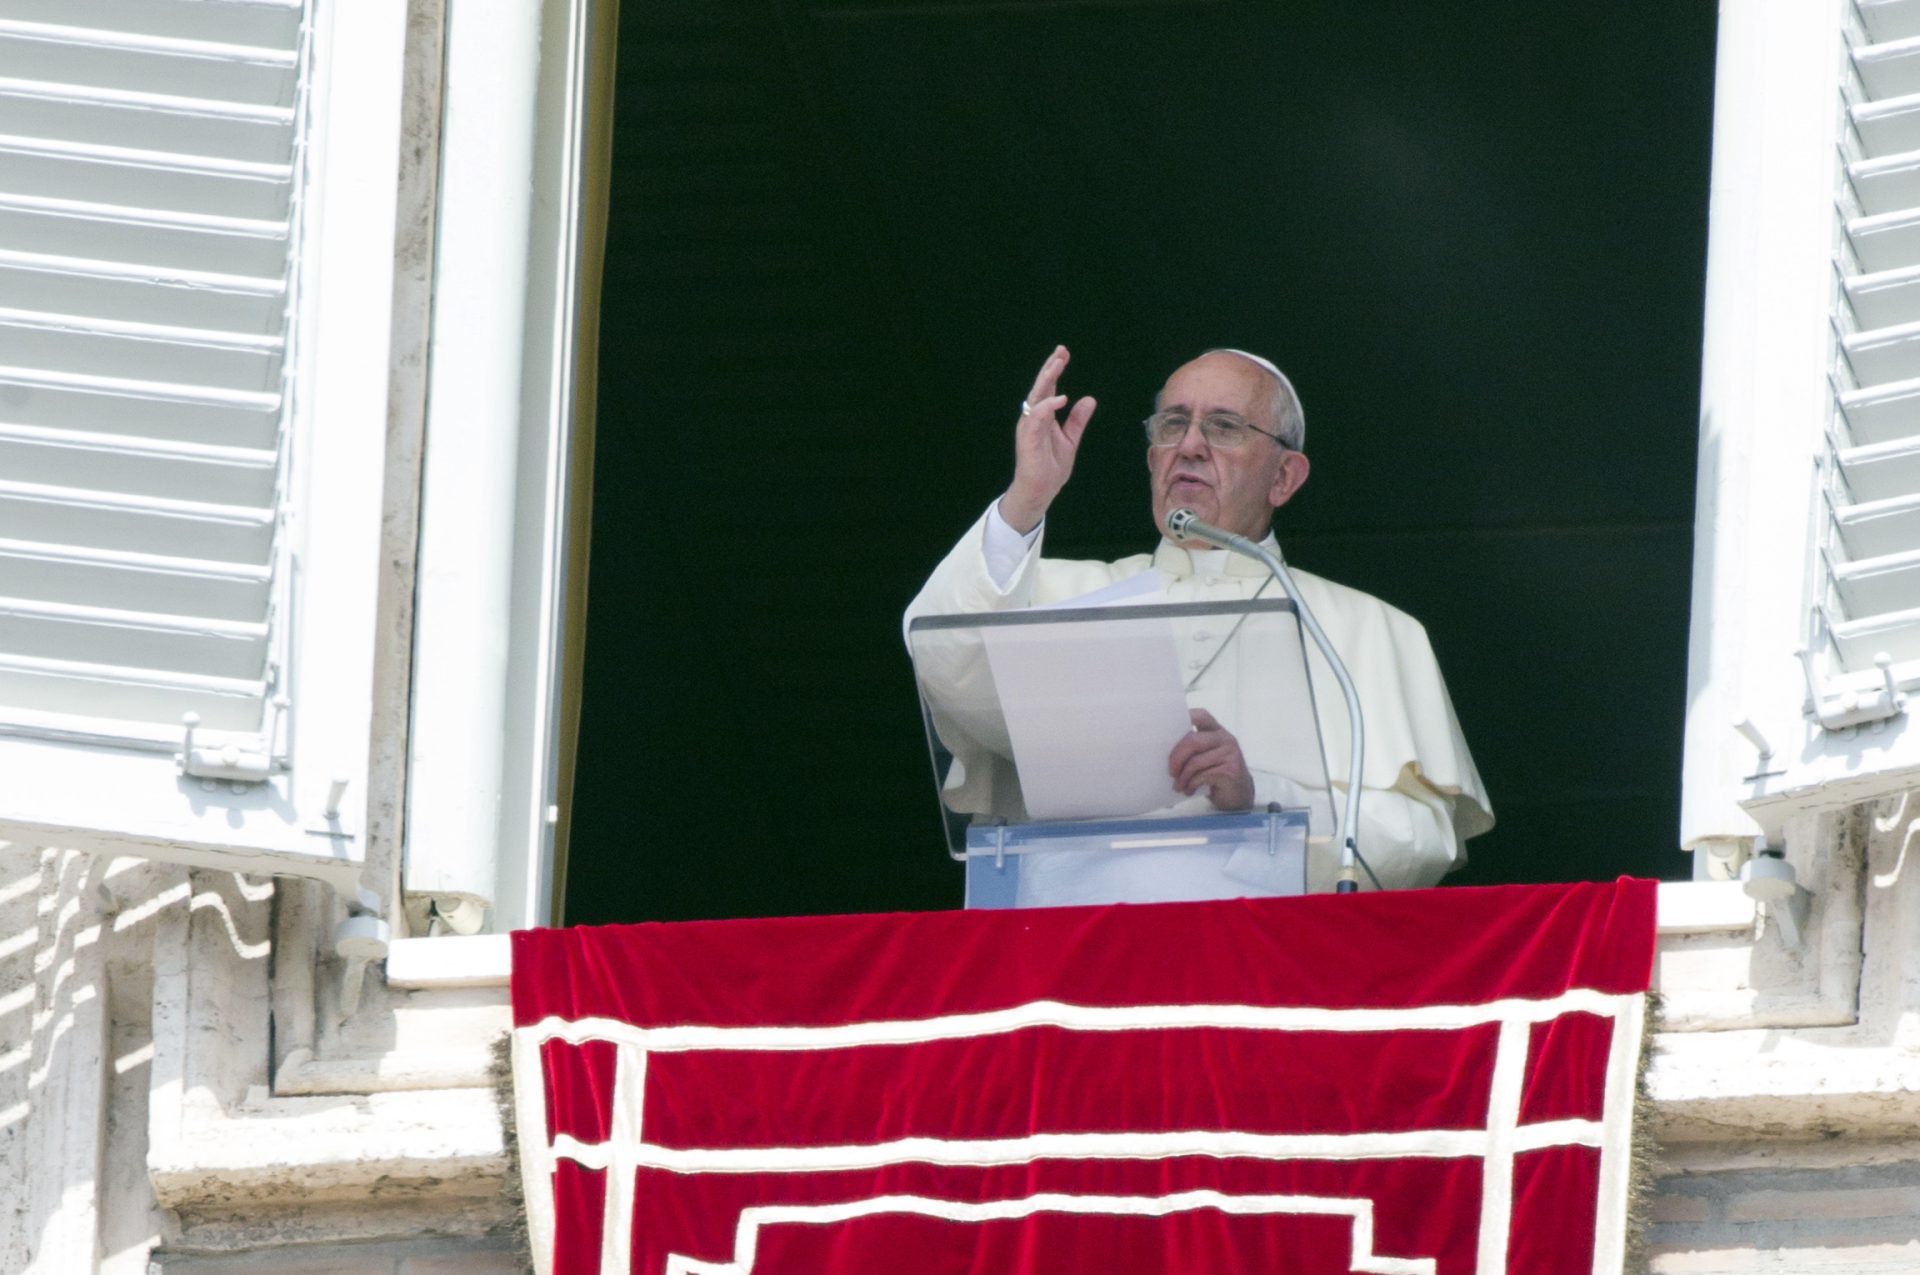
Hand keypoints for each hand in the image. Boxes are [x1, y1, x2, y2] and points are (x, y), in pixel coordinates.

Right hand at [1000, 344, 1096, 532]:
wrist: (1040, 490)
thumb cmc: (1050, 466)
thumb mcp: (1070, 439)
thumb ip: (1077, 420)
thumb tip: (1089, 399)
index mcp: (1042, 416)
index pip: (1048, 388)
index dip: (1054, 369)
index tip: (1063, 353)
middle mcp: (1033, 418)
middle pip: (1040, 387)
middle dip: (1049, 368)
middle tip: (1061, 351)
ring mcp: (1029, 427)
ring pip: (1036, 397)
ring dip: (1047, 380)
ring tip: (1058, 365)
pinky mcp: (1028, 438)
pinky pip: (1037, 417)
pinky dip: (1048, 406)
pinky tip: (1061, 398)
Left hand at [1168, 708, 1253, 810]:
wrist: (1239, 795)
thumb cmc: (1217, 774)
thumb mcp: (1205, 756)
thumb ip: (1192, 748)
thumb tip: (1163, 751)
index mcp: (1217, 731)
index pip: (1200, 716)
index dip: (1184, 718)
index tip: (1166, 729)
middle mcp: (1226, 739)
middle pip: (1193, 741)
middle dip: (1176, 758)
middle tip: (1171, 772)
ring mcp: (1230, 754)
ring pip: (1195, 761)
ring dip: (1182, 776)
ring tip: (1178, 786)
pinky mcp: (1231, 771)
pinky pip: (1202, 776)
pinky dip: (1191, 784)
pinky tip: (1189, 790)